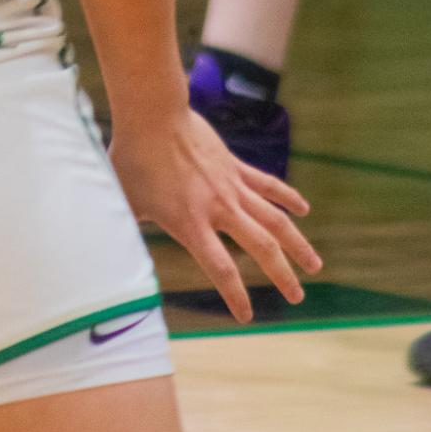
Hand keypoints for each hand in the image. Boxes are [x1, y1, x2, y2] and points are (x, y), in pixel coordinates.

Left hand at [110, 109, 320, 323]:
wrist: (153, 115)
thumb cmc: (132, 159)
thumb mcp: (127, 202)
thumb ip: (129, 229)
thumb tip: (115, 251)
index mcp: (190, 223)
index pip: (221, 269)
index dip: (237, 296)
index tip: (248, 316)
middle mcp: (218, 208)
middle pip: (262, 248)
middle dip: (282, 276)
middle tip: (297, 298)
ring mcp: (231, 186)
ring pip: (275, 220)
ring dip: (297, 244)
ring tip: (315, 266)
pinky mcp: (235, 166)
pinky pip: (268, 185)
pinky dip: (288, 198)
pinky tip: (304, 210)